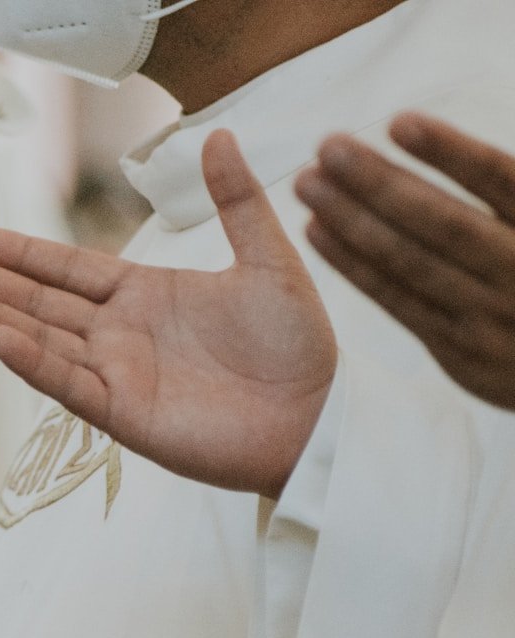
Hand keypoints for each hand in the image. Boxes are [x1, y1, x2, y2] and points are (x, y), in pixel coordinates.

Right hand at [0, 130, 336, 498]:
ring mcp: (116, 375)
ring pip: (39, 340)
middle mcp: (119, 336)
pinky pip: (68, 384)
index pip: (66, 270)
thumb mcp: (268, 262)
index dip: (20, 254)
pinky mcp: (124, 414)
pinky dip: (31, 361)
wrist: (319, 418)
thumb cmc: (297, 347)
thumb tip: (219, 135)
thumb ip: (237, 202)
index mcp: (144, 297)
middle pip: (37, 303)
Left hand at [297, 112, 514, 410]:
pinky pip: (398, 303)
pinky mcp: (458, 353)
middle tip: (327, 146)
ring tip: (307, 183)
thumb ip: (508, 190)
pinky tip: (315, 231)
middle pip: (445, 225)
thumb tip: (452, 144)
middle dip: (380, 184)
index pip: (500, 180)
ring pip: (412, 265)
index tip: (398, 121)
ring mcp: (490, 320)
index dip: (451, 152)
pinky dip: (355, 267)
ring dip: (353, 221)